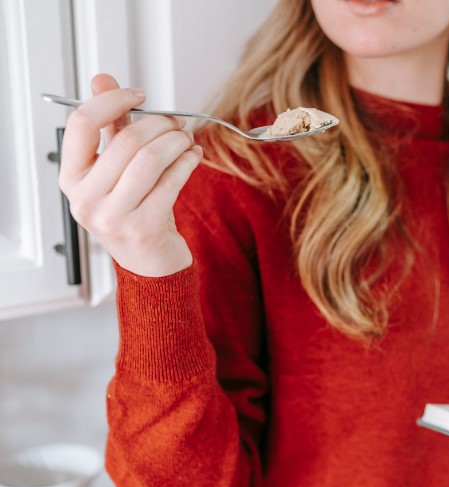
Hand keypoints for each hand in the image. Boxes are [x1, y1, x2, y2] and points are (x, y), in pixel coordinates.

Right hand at [59, 74, 201, 276]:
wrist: (149, 262)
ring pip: (150, 159)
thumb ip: (111, 126)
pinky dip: (188, 162)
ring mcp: (113, 216)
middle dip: (159, 124)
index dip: (112, 100)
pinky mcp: (144, 227)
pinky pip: (172, 182)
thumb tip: (102, 80)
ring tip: (187, 139)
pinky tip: (194, 156)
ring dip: (176, 142)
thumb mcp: (115, 169)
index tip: (139, 95)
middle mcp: (86, 199)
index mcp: (72, 178)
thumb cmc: (133, 211)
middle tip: (177, 122)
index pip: (81, 124)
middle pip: (126, 141)